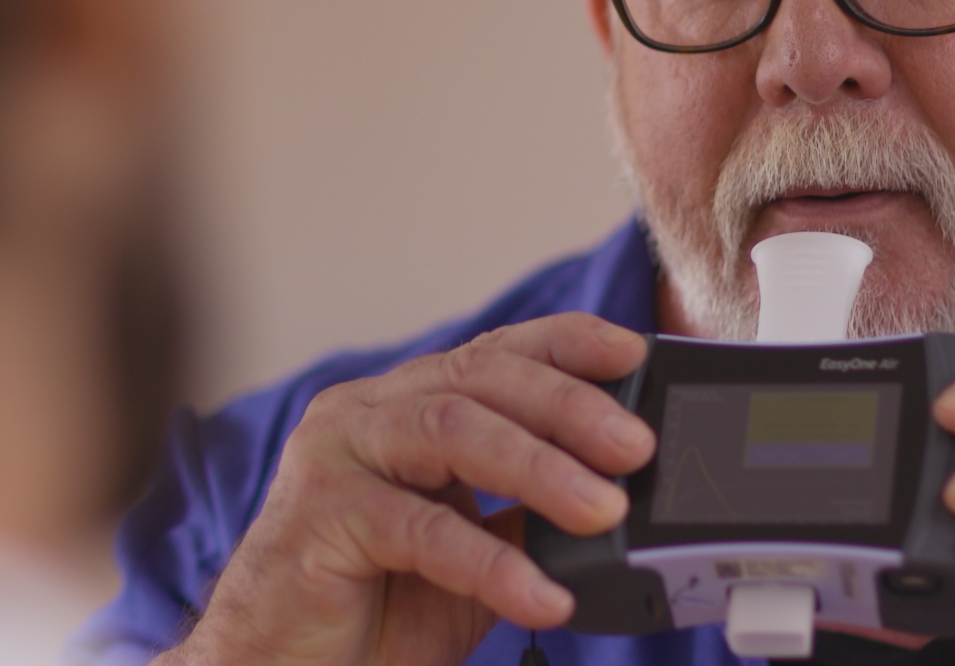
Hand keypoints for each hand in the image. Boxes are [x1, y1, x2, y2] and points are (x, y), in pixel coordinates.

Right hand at [159, 313, 654, 665]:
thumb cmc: (371, 610)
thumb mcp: (470, 554)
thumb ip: (524, 516)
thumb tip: (618, 493)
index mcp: (400, 407)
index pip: (490, 353)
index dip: (563, 344)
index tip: (633, 352)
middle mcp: (363, 413)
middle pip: (476, 380)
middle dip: (566, 406)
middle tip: (635, 446)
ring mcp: (334, 457)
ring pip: (448, 431)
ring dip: (538, 468)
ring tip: (605, 510)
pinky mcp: (318, 518)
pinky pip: (419, 530)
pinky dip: (491, 563)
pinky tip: (543, 597)